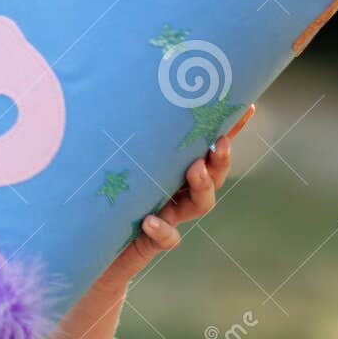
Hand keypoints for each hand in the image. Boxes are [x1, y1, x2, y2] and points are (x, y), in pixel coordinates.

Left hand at [100, 103, 253, 286]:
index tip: (248, 107)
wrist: (88, 247)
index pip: (205, 147)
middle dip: (220, 159)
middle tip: (220, 143)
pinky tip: (150, 220)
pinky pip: (166, 238)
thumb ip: (119, 137)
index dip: (229, 130)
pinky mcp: (152, 240)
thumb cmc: (97, 195)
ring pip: (199, 205)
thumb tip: (114, 91)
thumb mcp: (109, 161)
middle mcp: (176, 191)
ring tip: (196, 170)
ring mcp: (167, 216)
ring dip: (202, 186)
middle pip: (212, 175)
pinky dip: (162, 230)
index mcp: (171, 168)